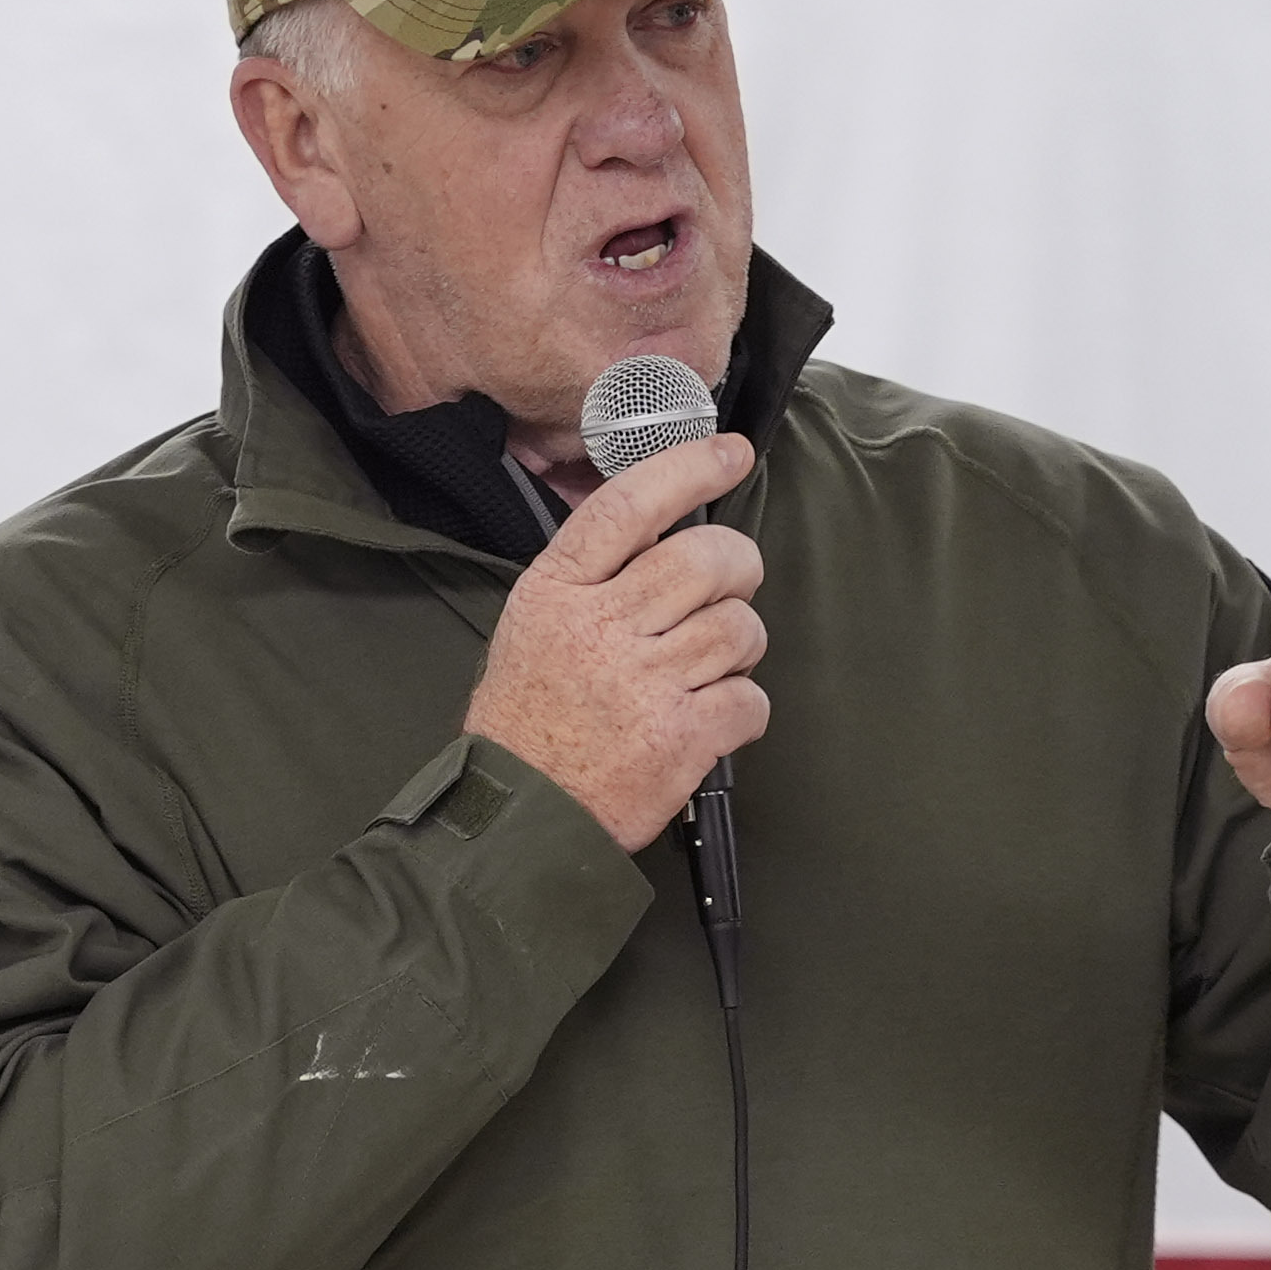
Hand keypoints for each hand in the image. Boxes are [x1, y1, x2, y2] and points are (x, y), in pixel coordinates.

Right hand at [461, 433, 770, 850]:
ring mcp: (642, 683)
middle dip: (737, 568)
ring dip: (740, 645)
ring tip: (710, 667)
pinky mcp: (679, 738)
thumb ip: (592, 575)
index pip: (630, 505)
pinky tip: (712, 718)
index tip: (731, 453)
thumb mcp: (532, 625)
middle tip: (731, 587)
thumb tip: (665, 529)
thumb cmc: (528, 721)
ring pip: (738, 628)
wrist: (521, 815)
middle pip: (705, 559)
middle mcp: (599, 629)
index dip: (689, 467)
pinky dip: (744, 708)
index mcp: (557, 591)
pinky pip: (750, 698)